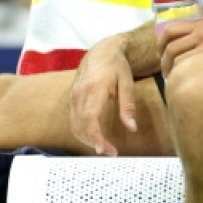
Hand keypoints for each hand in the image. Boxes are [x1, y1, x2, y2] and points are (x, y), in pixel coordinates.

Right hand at [67, 35, 137, 156]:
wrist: (101, 50)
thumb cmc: (116, 66)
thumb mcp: (127, 83)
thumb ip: (128, 106)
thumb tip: (131, 128)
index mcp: (94, 89)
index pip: (90, 119)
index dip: (96, 137)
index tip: (107, 150)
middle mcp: (79, 94)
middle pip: (80, 126)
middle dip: (93, 142)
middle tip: (111, 152)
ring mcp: (73, 96)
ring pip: (74, 125)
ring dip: (87, 139)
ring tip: (104, 146)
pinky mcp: (71, 98)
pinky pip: (72, 119)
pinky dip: (81, 131)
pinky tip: (94, 135)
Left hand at [155, 18, 202, 77]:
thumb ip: (198, 36)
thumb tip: (177, 49)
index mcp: (200, 24)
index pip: (169, 31)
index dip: (160, 44)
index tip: (161, 56)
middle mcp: (202, 32)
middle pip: (170, 47)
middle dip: (164, 62)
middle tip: (166, 73)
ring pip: (178, 59)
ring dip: (172, 71)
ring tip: (176, 81)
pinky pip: (189, 67)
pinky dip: (184, 76)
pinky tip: (188, 83)